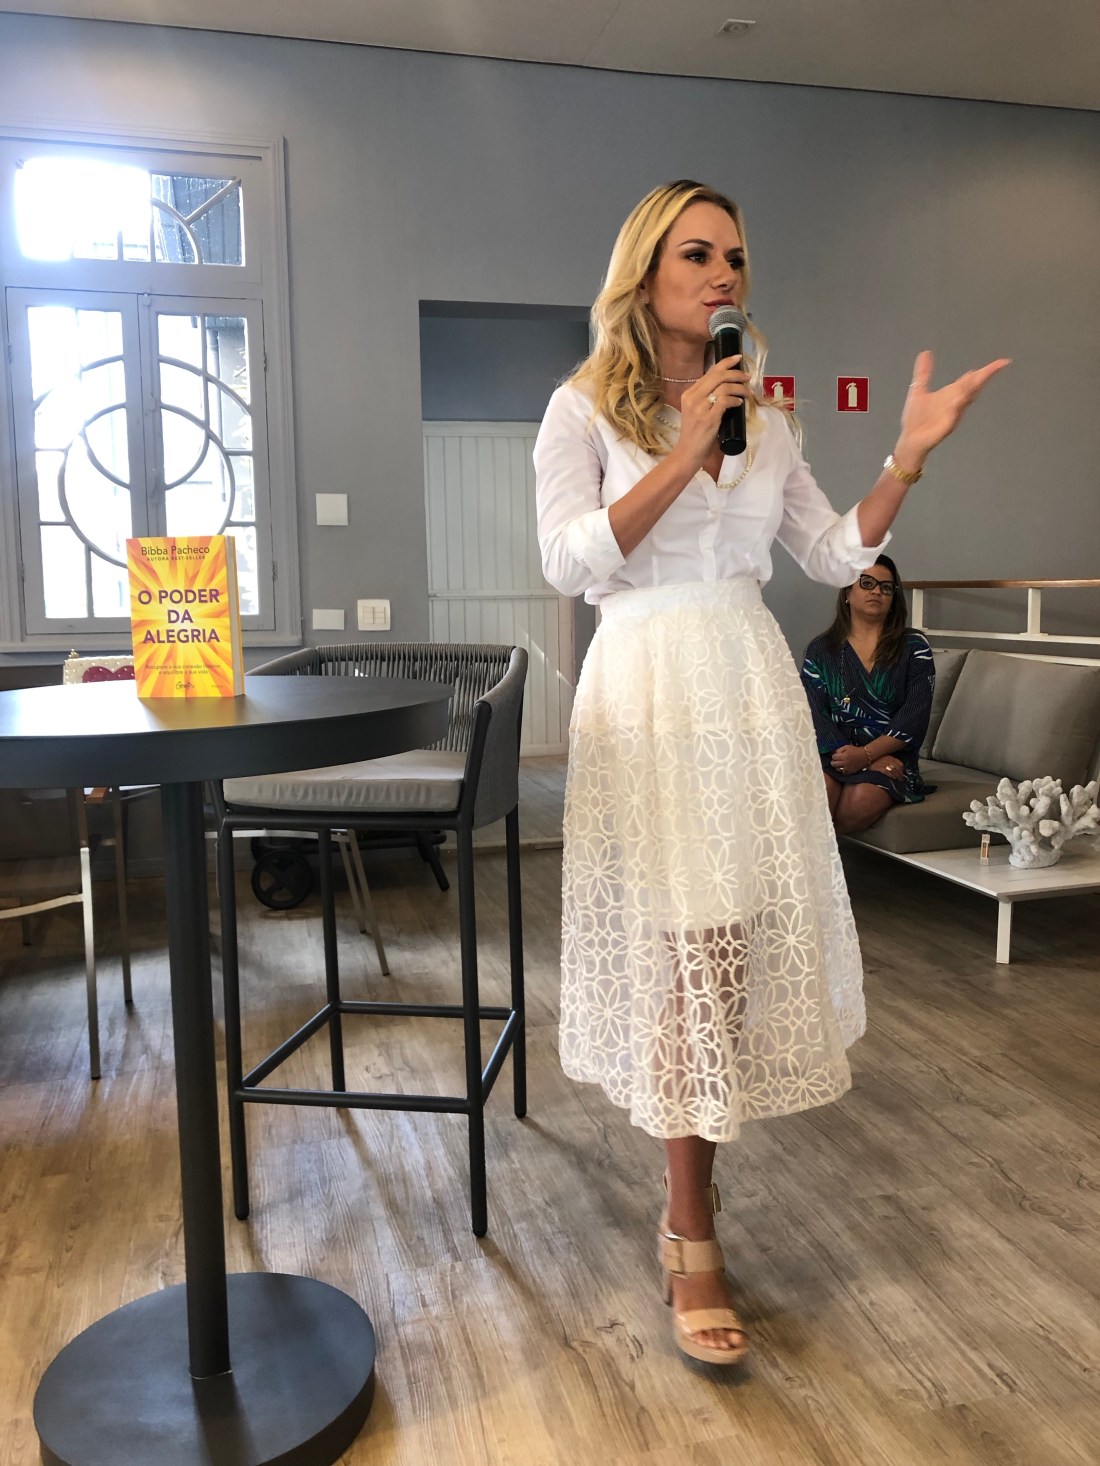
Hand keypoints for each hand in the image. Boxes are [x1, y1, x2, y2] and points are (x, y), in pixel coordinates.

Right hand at [669, 356, 750, 474]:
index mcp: (688, 393)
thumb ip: (706, 398)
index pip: (709, 372)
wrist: (687, 452)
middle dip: (736, 373)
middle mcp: (692, 397)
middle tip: (747, 377)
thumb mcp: (696, 411)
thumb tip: (726, 388)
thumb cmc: (694, 434)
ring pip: (723, 387)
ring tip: (747, 393)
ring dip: (739, 388)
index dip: (726, 362)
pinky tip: (740, 403)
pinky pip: (725, 401)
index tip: (738, 358)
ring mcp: (700, 407)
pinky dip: (735, 400)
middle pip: (717, 375)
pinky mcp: (708, 418)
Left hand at [830, 745, 870, 774]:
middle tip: (836, 760)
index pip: (833, 757)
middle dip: (833, 761)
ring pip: (837, 769)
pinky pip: (842, 773)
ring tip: (840, 763)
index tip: (836, 755)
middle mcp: (846, 763)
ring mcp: (848, 768)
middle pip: (833, 764)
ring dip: (837, 766)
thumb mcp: (847, 747)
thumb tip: (832, 754)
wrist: (866, 756)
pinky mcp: (850, 772)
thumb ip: (839, 750)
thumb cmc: (856, 750)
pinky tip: (843, 767)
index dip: (834, 755)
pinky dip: (842, 770)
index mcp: (844, 756)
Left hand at [895, 350, 1010, 470]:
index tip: (1001, 362)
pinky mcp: (947, 426)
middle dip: (985, 376)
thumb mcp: (919, 390)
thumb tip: (926, 352)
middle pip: (974, 386)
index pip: (972, 379)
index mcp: (952, 393)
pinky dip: (957, 406)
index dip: (986, 371)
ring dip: (971, 388)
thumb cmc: (917, 418)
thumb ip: (924, 372)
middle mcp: (956, 402)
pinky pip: (954, 414)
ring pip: (966, 399)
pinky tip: (959, 398)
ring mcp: (954, 414)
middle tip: (999, 365)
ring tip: (977, 374)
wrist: (911, 439)